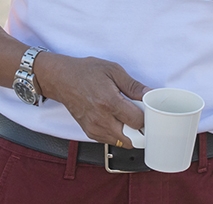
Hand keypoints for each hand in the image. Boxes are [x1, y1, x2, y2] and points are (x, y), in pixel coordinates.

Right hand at [33, 53, 148, 145]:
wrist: (62, 79)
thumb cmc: (86, 72)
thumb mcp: (113, 70)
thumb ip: (133, 86)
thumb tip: (150, 94)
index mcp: (109, 102)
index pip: (137, 121)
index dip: (147, 116)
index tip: (148, 110)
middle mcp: (101, 119)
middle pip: (131, 137)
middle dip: (140, 128)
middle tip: (140, 115)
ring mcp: (94, 128)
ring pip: (121, 142)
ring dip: (129, 133)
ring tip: (127, 116)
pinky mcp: (89, 132)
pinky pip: (111, 141)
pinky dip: (118, 134)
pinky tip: (117, 120)